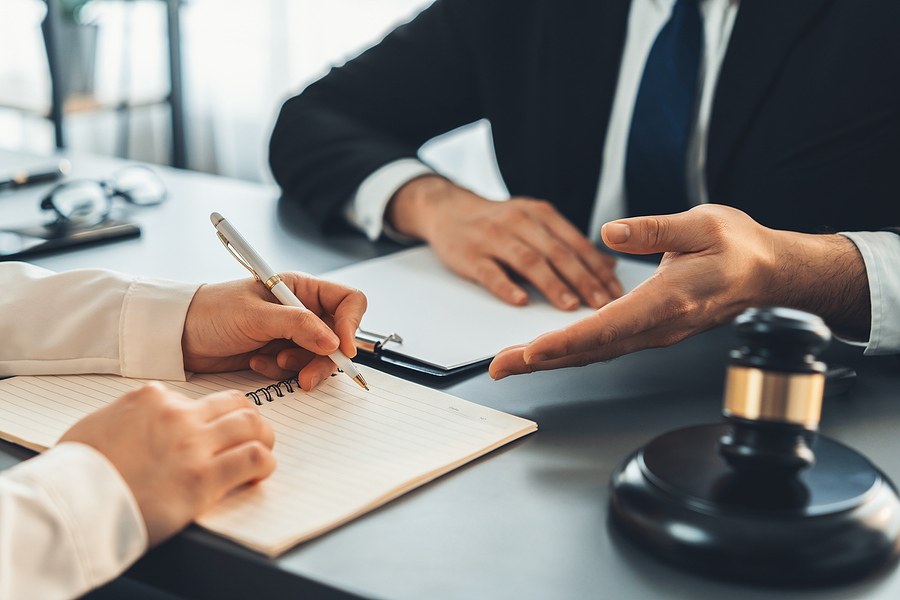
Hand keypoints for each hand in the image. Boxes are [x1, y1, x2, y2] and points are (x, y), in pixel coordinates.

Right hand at [59, 382, 275, 546]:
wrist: (71, 503)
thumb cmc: (77, 470)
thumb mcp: (100, 424)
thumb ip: (131, 416)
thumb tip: (143, 422)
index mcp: (152, 399)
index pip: (198, 399)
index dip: (209, 418)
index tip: (209, 434)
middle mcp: (178, 416)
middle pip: (235, 404)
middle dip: (247, 419)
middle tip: (249, 436)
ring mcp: (194, 445)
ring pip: (252, 425)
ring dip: (263, 438)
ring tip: (261, 452)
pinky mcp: (204, 478)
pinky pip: (253, 459)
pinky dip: (264, 464)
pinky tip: (257, 474)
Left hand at [181, 272, 366, 390]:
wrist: (179, 336)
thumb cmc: (211, 312)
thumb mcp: (256, 315)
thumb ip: (298, 325)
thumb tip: (334, 341)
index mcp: (300, 288)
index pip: (347, 301)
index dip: (351, 324)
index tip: (344, 349)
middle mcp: (300, 309)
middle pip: (337, 336)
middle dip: (323, 358)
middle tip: (306, 375)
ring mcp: (290, 334)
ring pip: (319, 357)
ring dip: (299, 366)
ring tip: (271, 361)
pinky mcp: (278, 354)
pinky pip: (297, 369)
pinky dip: (280, 371)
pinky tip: (256, 363)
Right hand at [387, 176, 622, 309]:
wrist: (448, 209)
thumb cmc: (498, 223)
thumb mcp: (536, 224)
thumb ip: (569, 244)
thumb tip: (610, 265)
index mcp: (540, 215)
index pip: (576, 243)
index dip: (597, 267)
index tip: (616, 291)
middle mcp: (520, 222)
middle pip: (557, 252)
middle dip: (583, 279)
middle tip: (602, 304)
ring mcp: (493, 237)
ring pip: (528, 261)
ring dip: (552, 284)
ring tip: (570, 306)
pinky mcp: (469, 254)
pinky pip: (490, 272)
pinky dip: (506, 287)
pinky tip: (521, 301)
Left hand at [490, 204, 869, 377]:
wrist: (768, 274)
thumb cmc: (738, 248)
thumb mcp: (702, 224)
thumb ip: (654, 230)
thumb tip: (609, 234)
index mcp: (668, 300)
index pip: (607, 326)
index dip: (566, 341)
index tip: (531, 351)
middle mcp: (658, 326)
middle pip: (591, 349)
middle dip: (541, 360)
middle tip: (498, 367)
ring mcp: (654, 333)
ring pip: (595, 352)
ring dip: (550, 360)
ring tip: (510, 362)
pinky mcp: (651, 331)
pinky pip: (605, 346)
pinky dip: (571, 351)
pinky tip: (548, 351)